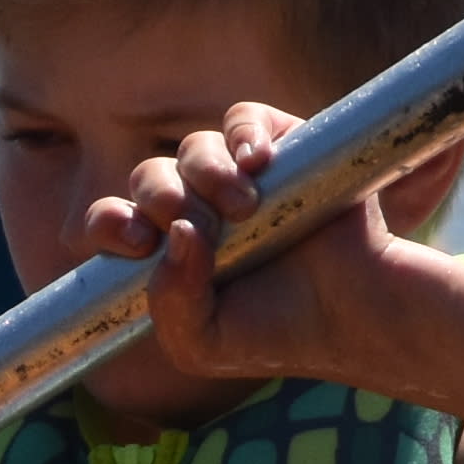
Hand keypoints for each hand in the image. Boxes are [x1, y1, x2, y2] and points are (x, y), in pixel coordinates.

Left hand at [88, 106, 457, 393]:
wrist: (356, 316)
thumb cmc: (278, 335)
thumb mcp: (203, 344)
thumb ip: (169, 304)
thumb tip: (173, 233)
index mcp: (166, 253)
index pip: (110, 222)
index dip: (108, 224)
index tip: (136, 243)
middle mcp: (196, 209)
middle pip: (149, 178)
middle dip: (160, 197)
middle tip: (196, 225)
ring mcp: (237, 177)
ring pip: (192, 148)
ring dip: (206, 173)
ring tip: (244, 208)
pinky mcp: (281, 148)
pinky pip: (242, 119)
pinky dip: (242, 133)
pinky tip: (257, 163)